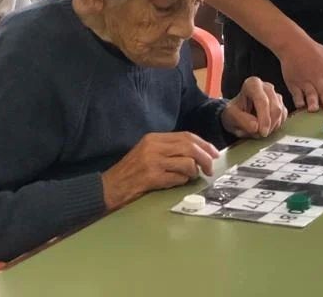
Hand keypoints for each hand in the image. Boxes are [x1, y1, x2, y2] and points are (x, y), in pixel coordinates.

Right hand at [101, 132, 218, 210]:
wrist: (109, 187)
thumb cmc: (131, 171)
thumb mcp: (149, 152)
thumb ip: (169, 149)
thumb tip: (197, 153)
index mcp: (155, 138)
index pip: (187, 136)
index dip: (204, 144)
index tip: (214, 153)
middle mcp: (154, 146)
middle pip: (190, 147)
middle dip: (205, 157)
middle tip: (210, 168)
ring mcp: (152, 161)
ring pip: (186, 162)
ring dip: (194, 171)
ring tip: (192, 176)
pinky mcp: (151, 177)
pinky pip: (177, 177)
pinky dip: (183, 180)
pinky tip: (179, 182)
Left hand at [221, 77, 287, 138]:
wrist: (237, 114)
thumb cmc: (234, 112)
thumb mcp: (231, 116)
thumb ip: (242, 120)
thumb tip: (256, 127)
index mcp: (252, 84)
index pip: (262, 101)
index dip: (264, 118)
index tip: (262, 132)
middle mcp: (266, 86)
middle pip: (275, 108)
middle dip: (269, 125)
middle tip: (259, 135)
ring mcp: (275, 94)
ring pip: (281, 113)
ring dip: (272, 126)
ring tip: (259, 131)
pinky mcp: (281, 104)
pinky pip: (284, 117)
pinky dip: (276, 126)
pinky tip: (266, 128)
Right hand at [278, 34, 322, 112]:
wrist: (295, 45)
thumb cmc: (319, 53)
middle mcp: (318, 77)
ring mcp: (305, 81)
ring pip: (310, 93)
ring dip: (312, 101)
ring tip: (314, 109)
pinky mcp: (293, 84)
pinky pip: (296, 94)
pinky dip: (299, 100)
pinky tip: (301, 106)